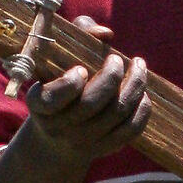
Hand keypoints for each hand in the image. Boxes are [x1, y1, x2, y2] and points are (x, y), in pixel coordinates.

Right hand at [23, 18, 149, 172]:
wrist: (55, 140)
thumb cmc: (58, 83)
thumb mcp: (57, 58)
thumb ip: (78, 33)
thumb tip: (105, 34)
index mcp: (39, 105)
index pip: (54, 99)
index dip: (71, 83)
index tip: (80, 68)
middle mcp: (58, 127)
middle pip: (91, 104)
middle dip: (111, 76)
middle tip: (117, 60)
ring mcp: (82, 141)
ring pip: (115, 115)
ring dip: (133, 87)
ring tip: (139, 68)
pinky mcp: (103, 149)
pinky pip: (129, 131)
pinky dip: (141, 110)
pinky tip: (143, 94)